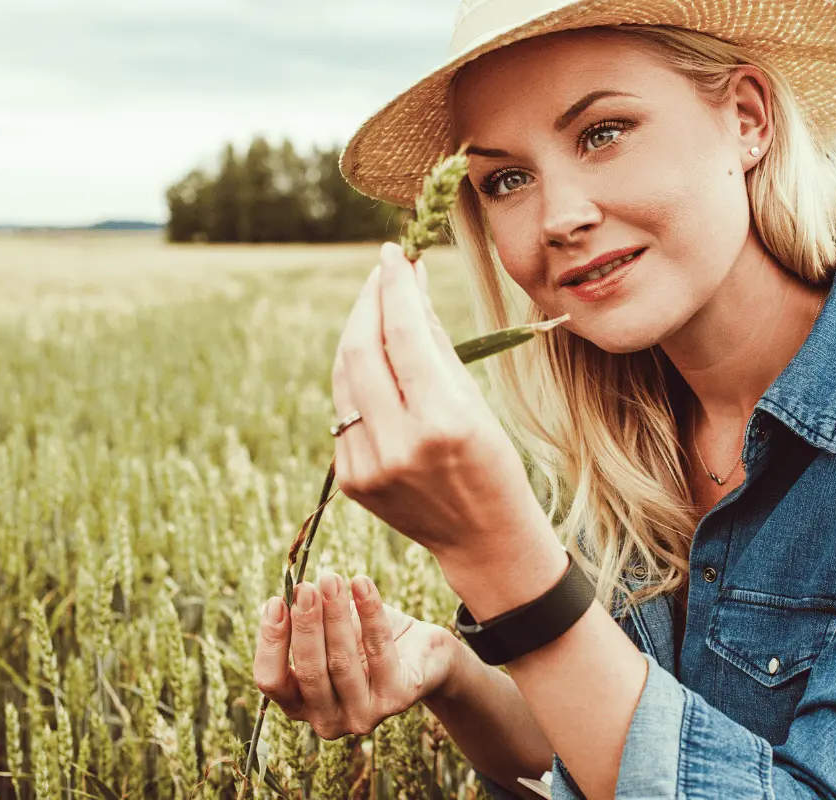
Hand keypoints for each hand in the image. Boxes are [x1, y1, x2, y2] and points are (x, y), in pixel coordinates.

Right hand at [252, 572, 458, 738]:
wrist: (425, 654)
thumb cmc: (367, 641)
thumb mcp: (333, 632)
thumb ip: (310, 622)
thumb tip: (292, 591)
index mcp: (301, 705)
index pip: (272, 681)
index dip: (270, 643)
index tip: (275, 602)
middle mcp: (327, 720)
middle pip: (309, 672)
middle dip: (305, 625)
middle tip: (306, 587)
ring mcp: (362, 716)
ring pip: (342, 662)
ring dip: (335, 614)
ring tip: (332, 579)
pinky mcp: (396, 700)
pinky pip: (379, 650)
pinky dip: (370, 613)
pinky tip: (362, 583)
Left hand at [330, 242, 550, 563]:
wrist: (482, 537)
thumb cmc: (492, 462)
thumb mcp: (475, 401)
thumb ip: (434, 344)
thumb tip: (408, 284)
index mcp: (442, 422)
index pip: (403, 335)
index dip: (395, 287)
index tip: (394, 254)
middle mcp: (398, 445)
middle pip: (360, 351)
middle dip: (367, 303)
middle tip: (381, 274)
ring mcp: (367, 466)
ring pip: (343, 378)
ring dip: (356, 335)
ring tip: (377, 310)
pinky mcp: (350, 480)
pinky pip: (343, 411)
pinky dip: (356, 380)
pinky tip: (374, 364)